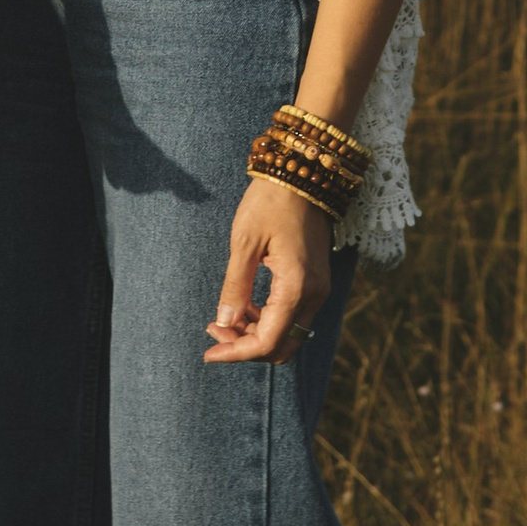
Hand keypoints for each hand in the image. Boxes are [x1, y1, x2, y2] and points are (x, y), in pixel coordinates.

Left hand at [204, 178, 331, 366]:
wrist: (302, 172)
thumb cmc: (270, 201)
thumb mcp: (244, 242)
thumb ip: (235, 286)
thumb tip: (223, 323)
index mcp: (296, 287)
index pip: (267, 342)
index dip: (236, 353)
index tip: (207, 353)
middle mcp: (314, 294)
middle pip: (282, 346)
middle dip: (246, 347)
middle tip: (213, 331)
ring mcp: (319, 289)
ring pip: (288, 334)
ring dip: (256, 334)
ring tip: (223, 319)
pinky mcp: (316, 281)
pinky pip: (293, 316)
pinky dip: (268, 321)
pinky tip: (245, 306)